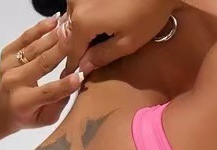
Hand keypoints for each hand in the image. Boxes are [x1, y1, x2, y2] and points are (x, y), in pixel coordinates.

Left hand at [0, 15, 84, 131]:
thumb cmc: (26, 116)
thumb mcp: (45, 119)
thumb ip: (59, 103)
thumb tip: (75, 81)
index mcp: (23, 102)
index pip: (47, 92)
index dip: (64, 84)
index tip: (80, 74)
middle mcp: (14, 82)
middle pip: (42, 63)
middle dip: (62, 50)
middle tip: (79, 39)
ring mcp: (8, 65)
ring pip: (35, 47)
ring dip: (53, 36)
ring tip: (69, 26)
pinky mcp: (6, 53)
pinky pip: (25, 38)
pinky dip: (40, 28)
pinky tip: (54, 21)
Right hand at [57, 0, 177, 76]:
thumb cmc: (147, 13)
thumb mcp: (127, 43)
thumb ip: (102, 56)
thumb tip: (84, 67)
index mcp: (83, 22)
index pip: (72, 51)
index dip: (74, 66)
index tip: (76, 76)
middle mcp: (75, 4)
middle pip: (69, 34)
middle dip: (76, 48)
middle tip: (86, 60)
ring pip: (72, 19)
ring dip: (80, 32)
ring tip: (93, 42)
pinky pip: (79, 7)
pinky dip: (84, 17)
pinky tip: (98, 23)